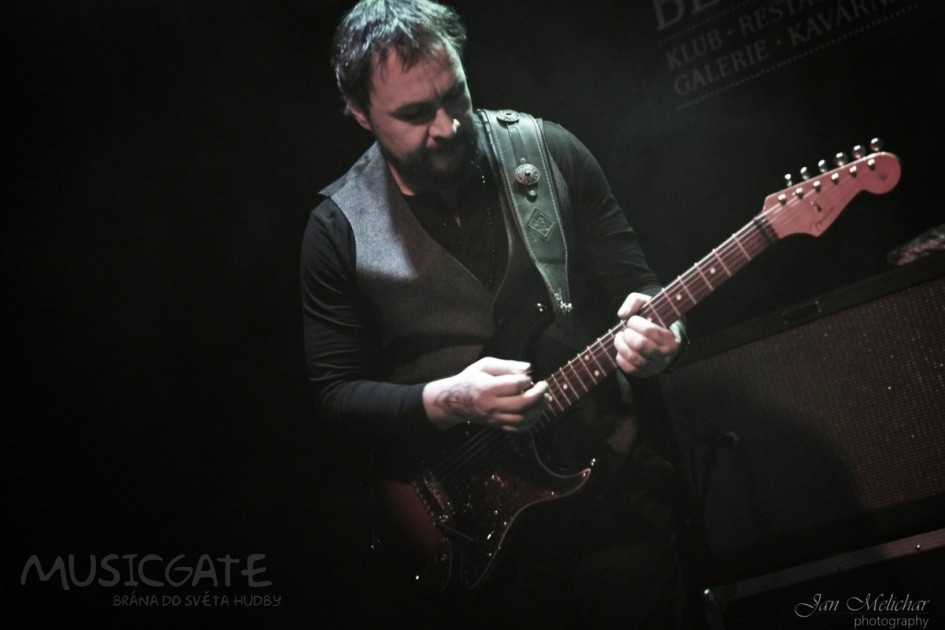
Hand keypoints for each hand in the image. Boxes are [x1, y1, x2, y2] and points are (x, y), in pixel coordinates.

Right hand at [422, 357, 548, 431]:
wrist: (455, 401)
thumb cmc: (471, 379)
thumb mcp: (485, 365)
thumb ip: (507, 365)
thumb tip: (529, 368)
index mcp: (487, 388)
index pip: (514, 386)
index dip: (526, 380)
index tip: (527, 376)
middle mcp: (492, 406)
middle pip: (521, 404)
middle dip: (538, 394)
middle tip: (544, 385)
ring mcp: (495, 418)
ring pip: (523, 419)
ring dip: (539, 408)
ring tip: (544, 398)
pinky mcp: (499, 426)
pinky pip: (520, 428)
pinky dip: (533, 421)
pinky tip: (536, 410)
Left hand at [614, 293, 680, 377]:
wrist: (661, 338)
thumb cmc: (653, 319)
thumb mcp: (648, 303)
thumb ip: (634, 301)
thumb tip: (622, 314)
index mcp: (670, 337)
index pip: (648, 330)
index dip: (634, 323)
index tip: (631, 320)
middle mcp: (666, 354)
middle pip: (640, 345)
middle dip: (627, 335)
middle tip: (625, 330)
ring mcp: (657, 366)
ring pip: (634, 358)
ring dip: (621, 346)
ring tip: (619, 338)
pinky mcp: (647, 373)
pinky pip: (630, 369)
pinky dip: (621, 358)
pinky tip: (621, 349)